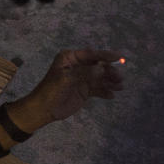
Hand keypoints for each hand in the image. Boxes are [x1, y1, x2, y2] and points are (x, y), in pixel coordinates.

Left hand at [6, 49, 124, 132]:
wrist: (44, 109)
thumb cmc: (51, 90)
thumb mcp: (66, 79)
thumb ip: (85, 73)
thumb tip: (102, 68)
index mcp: (70, 58)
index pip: (91, 54)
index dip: (105, 55)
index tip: (119, 57)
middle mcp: (78, 66)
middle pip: (99, 65)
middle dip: (110, 71)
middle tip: (119, 78)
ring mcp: (83, 78)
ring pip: (101, 77)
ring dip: (110, 81)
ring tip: (119, 87)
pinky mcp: (85, 90)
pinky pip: (99, 89)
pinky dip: (106, 91)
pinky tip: (111, 95)